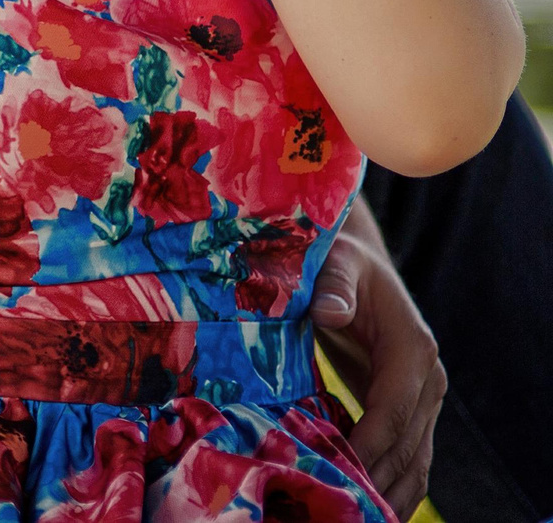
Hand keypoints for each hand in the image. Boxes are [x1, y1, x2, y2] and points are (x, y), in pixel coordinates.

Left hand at [311, 206, 442, 518]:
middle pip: (406, 445)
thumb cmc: (338, 262)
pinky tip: (371, 506)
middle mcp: (428, 379)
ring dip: (390, 492)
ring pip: (415, 459)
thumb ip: (333, 286)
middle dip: (377, 479)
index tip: (340, 471)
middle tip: (344, 507)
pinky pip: (408, 455)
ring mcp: (424, 398)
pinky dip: (393, 483)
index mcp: (412, 348)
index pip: (393, 410)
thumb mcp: (334, 263)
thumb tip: (332, 312)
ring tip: (360, 517)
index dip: (368, 444)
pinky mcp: (409, 409)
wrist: (356, 265)